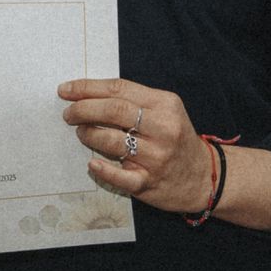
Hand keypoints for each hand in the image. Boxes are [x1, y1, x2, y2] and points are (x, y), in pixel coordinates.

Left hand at [58, 77, 206, 215]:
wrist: (204, 176)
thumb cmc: (175, 139)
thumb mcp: (164, 111)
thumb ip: (134, 101)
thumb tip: (88, 94)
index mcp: (165, 104)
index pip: (119, 89)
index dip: (88, 88)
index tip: (66, 90)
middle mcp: (163, 128)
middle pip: (114, 110)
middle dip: (84, 109)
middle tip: (69, 113)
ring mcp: (157, 156)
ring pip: (113, 141)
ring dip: (89, 135)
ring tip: (81, 133)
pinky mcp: (150, 182)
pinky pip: (120, 176)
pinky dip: (102, 169)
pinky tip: (92, 164)